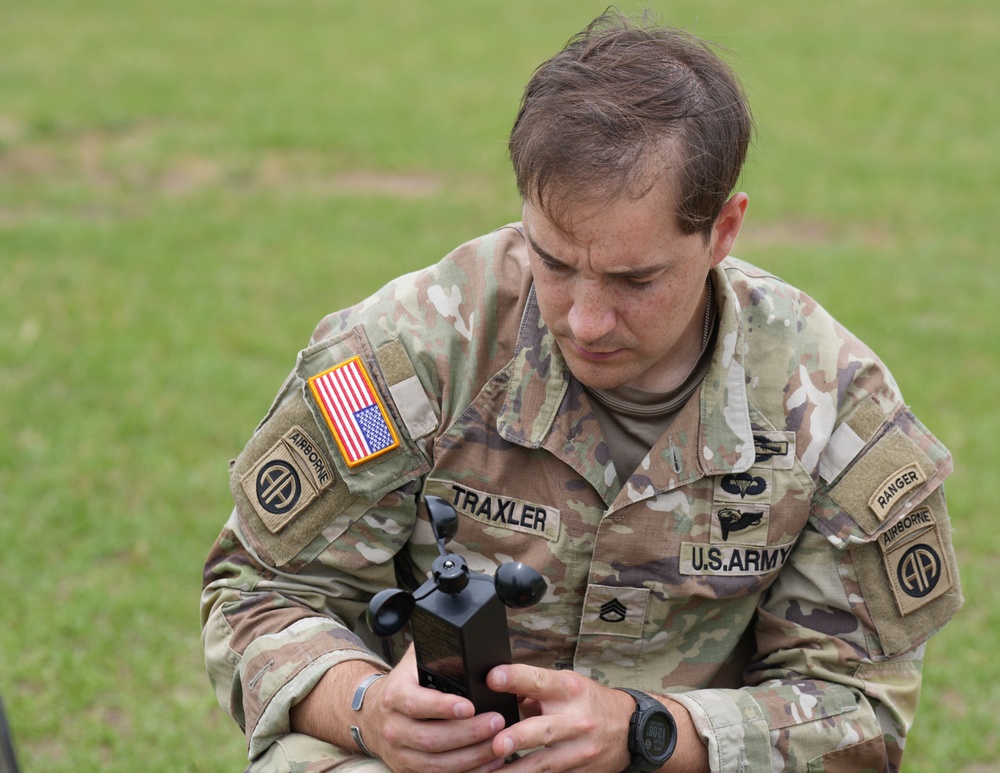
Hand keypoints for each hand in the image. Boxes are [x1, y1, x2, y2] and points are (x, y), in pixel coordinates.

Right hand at [360, 645, 507, 772]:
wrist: (373, 715)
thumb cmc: (405, 684)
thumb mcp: (414, 662)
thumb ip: (437, 653)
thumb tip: (467, 644)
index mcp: (394, 696)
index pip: (416, 704)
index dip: (443, 707)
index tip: (470, 706)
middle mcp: (393, 728)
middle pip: (431, 739)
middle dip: (469, 733)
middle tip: (497, 722)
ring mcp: (399, 754)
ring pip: (437, 764)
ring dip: (472, 757)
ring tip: (499, 744)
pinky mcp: (408, 771)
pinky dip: (467, 772)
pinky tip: (490, 763)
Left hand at [485, 664, 634, 771]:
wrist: (630, 730)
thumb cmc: (589, 702)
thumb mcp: (567, 685)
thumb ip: (534, 688)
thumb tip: (497, 690)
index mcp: (568, 690)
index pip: (539, 681)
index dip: (516, 678)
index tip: (493, 678)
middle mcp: (575, 720)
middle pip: (544, 729)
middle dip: (519, 737)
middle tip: (497, 743)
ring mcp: (578, 750)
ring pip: (544, 764)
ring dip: (516, 771)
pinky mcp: (579, 772)